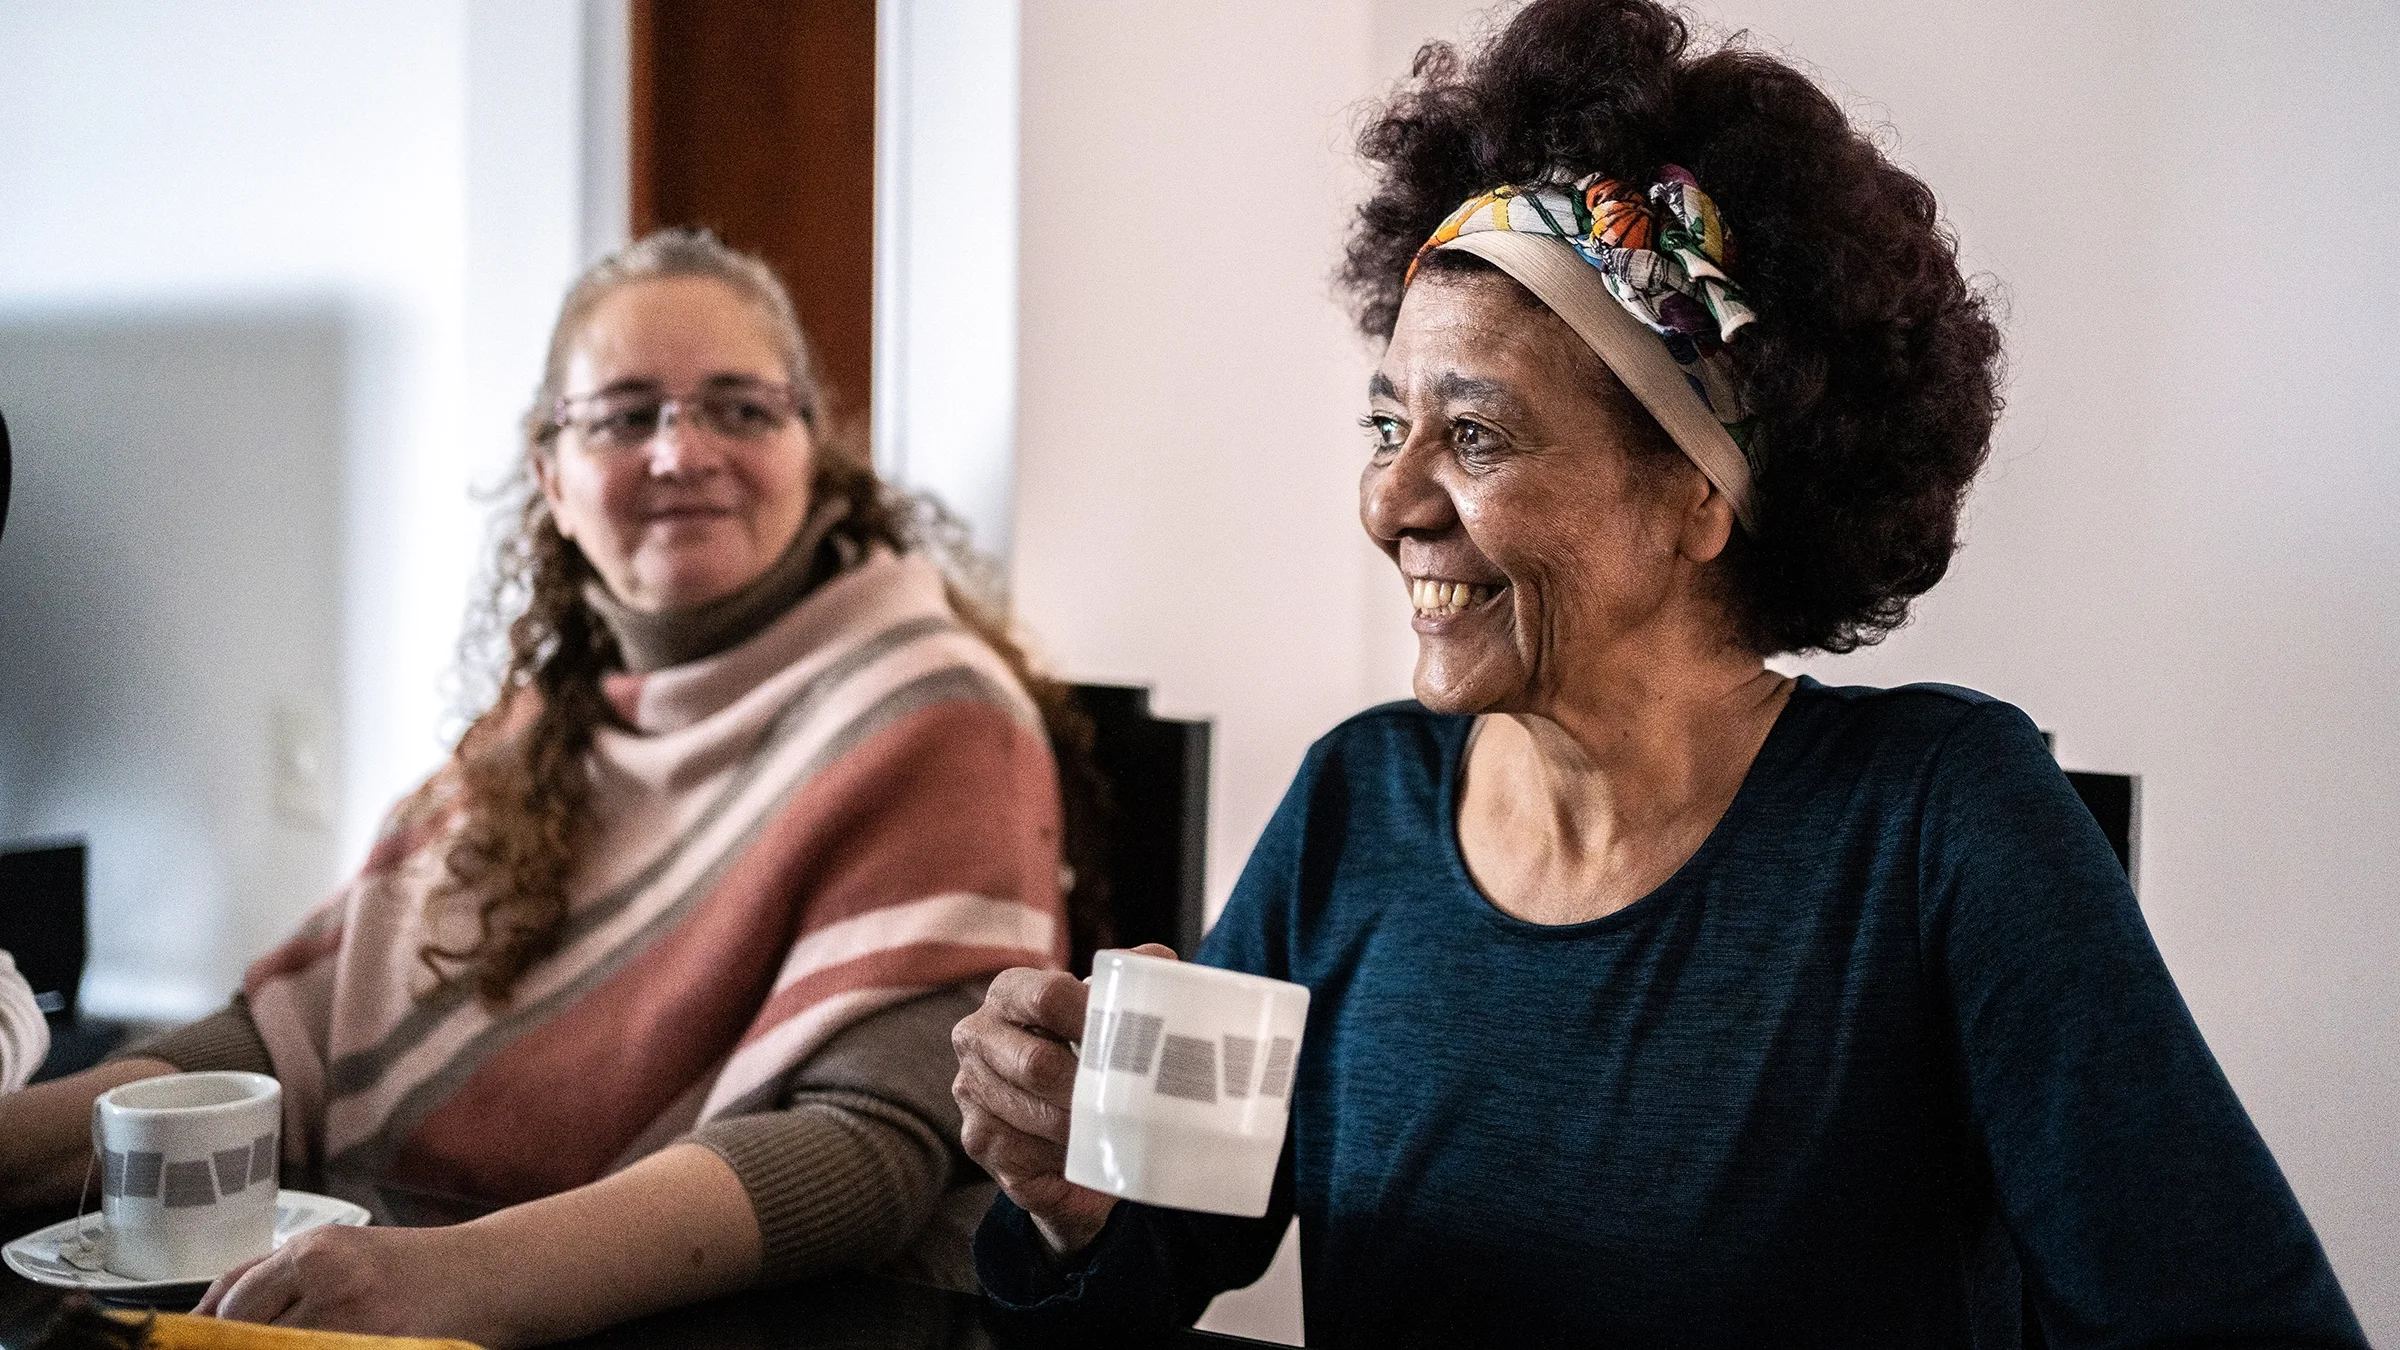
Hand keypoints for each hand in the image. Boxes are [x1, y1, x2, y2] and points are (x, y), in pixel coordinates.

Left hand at [197, 1222, 509, 1344]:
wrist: (486, 1276)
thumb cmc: (407, 1266)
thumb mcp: (337, 1249)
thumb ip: (266, 1274)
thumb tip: (198, 1315)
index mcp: (316, 1252)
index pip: (230, 1308)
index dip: (213, 1337)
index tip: (211, 1345)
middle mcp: (333, 1284)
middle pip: (251, 1339)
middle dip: (251, 1347)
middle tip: (274, 1340)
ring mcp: (358, 1325)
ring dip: (286, 1348)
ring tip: (310, 1337)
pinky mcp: (382, 1348)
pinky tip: (330, 1344)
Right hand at [953, 944, 1175, 1258]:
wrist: (1060, 1107)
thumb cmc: (1091, 1050)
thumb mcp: (1112, 1005)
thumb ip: (1133, 975)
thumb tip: (1157, 963)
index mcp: (1010, 991)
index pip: (1047, 998)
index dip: (1091, 1020)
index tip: (1129, 1044)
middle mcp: (977, 1034)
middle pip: (1037, 1063)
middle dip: (1089, 1089)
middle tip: (1131, 1103)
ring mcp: (970, 1088)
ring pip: (1034, 1114)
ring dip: (1081, 1128)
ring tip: (1117, 1131)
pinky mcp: (977, 1137)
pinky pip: (1025, 1154)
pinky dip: (1064, 1158)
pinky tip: (1088, 1153)